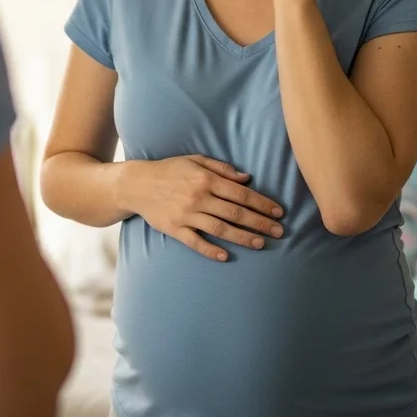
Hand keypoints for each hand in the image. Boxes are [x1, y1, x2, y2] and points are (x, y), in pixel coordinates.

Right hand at [119, 155, 284, 261]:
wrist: (137, 184)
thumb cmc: (170, 169)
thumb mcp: (195, 160)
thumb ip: (221, 168)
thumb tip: (247, 178)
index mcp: (206, 178)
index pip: (240, 193)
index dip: (261, 203)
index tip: (278, 212)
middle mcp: (198, 197)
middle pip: (235, 212)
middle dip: (260, 222)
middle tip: (279, 231)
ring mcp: (186, 214)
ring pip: (220, 228)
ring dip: (242, 237)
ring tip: (261, 243)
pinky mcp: (174, 229)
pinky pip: (195, 242)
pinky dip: (210, 250)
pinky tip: (225, 256)